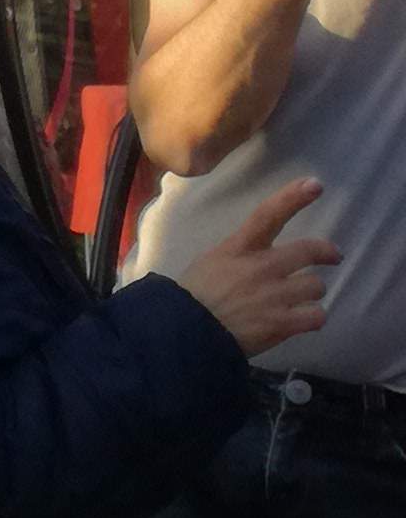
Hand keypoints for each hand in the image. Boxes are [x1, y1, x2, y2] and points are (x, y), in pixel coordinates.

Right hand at [181, 177, 339, 357]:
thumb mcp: (209, 262)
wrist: (185, 332)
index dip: (293, 198)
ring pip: (316, 285)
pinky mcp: (282, 323)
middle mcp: (261, 267)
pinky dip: (312, 318)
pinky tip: (301, 320)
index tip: (315, 184)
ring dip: (311, 293)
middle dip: (326, 253)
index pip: (267, 215)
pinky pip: (317, 316)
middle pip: (309, 251)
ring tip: (300, 300)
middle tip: (332, 257)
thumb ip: (238, 256)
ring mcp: (274, 295)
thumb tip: (259, 257)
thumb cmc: (192, 296)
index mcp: (238, 249)